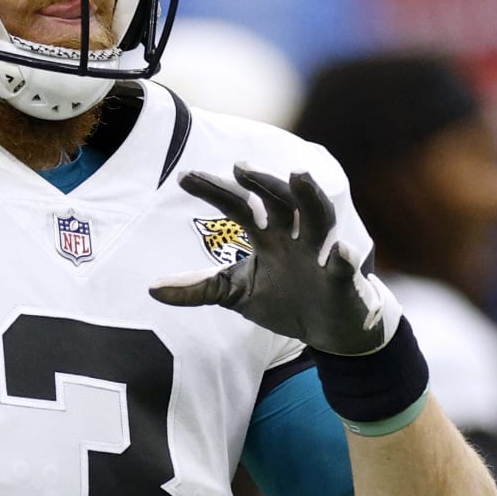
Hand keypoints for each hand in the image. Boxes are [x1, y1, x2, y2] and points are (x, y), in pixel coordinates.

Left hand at [150, 164, 402, 355]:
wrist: (332, 328)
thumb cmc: (286, 302)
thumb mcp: (236, 294)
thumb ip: (198, 288)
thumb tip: (151, 289)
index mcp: (268, 236)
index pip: (239, 205)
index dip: (214, 190)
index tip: (184, 176)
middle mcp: (295, 236)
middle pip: (280, 200)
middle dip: (262, 182)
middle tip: (240, 167)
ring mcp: (322, 254)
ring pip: (318, 218)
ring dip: (309, 197)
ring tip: (298, 175)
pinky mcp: (344, 280)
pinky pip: (345, 267)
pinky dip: (343, 258)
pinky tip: (339, 252)